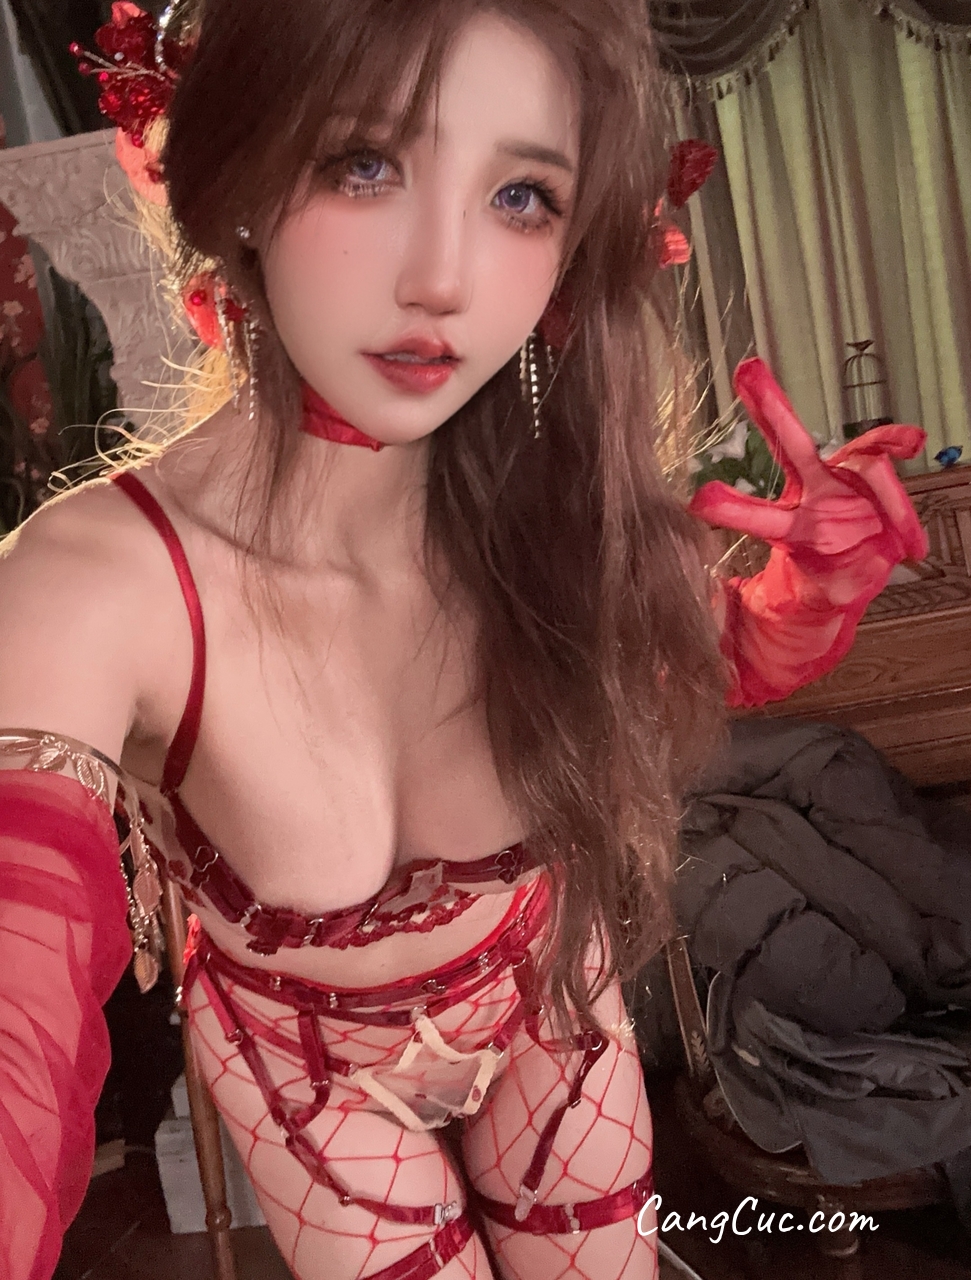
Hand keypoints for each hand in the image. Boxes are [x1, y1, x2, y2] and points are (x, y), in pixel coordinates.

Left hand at [688, 359, 927, 589]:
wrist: (859, 577)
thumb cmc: (817, 576)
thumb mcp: (776, 597)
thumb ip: (741, 602)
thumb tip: (707, 605)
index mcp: (788, 523)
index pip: (756, 513)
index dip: (730, 509)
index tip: (698, 502)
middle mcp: (818, 493)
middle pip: (793, 446)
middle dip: (772, 408)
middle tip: (748, 372)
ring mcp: (853, 490)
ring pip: (864, 466)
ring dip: (885, 491)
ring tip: (900, 529)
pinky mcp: (887, 500)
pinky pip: (898, 493)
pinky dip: (906, 514)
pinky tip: (913, 544)